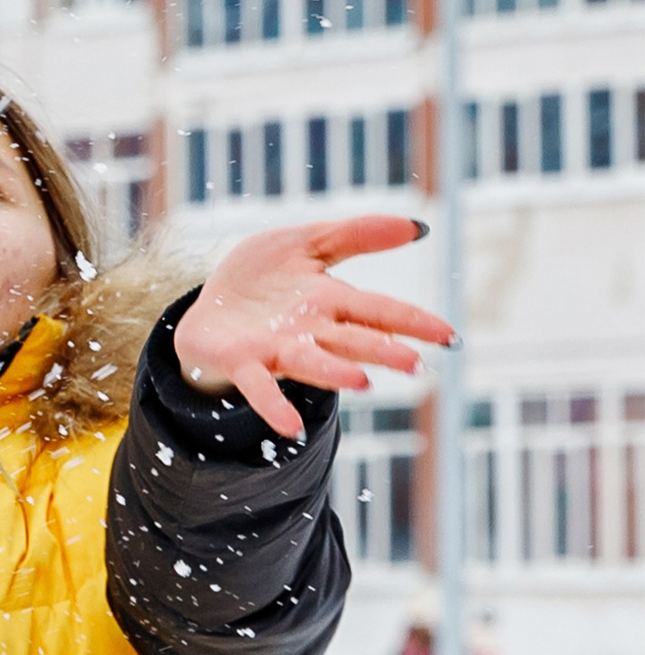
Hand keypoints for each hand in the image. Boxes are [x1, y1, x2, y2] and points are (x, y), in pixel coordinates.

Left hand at [172, 216, 456, 437]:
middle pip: (351, 339)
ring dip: (334, 372)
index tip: (448, 335)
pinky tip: (288, 428)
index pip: (378, 309)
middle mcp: (309, 330)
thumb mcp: (306, 243)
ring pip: (310, 361)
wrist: (206, 303)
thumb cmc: (261, 277)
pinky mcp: (242, 361)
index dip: (412, 321)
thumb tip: (417, 226)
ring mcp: (276, 348)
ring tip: (361, 381)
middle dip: (380, 350)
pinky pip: (259, 386)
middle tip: (415, 363)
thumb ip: (355, 235)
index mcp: (329, 300)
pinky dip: (273, 406)